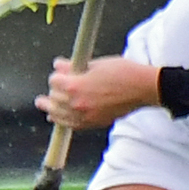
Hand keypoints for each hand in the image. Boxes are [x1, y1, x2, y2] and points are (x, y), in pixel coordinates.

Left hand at [34, 56, 160, 129]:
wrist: (143, 88)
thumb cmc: (124, 73)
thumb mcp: (97, 63)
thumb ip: (74, 66)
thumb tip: (59, 65)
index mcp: (76, 86)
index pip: (54, 81)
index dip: (56, 74)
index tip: (58, 72)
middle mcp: (77, 103)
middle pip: (53, 99)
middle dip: (52, 91)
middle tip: (52, 88)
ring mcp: (85, 116)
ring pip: (58, 116)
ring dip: (51, 109)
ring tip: (45, 106)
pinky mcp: (94, 123)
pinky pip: (72, 125)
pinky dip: (63, 121)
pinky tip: (59, 119)